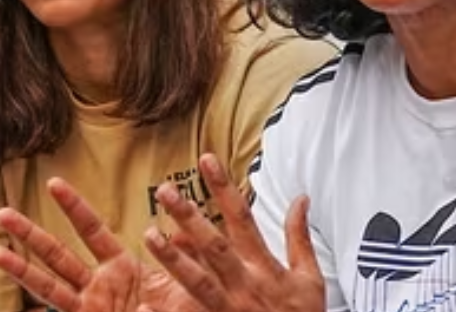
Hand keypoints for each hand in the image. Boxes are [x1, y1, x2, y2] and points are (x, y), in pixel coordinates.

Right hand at [0, 178, 203, 311]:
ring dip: (21, 270)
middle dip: (30, 234)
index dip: (73, 207)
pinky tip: (24, 302)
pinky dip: (38, 305)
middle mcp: (99, 287)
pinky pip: (60, 311)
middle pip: (57, 254)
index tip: (54, 182)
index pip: (92, 230)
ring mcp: (91, 309)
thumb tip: (180, 230)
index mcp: (122, 269)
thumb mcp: (188, 281)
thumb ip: (183, 257)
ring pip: (49, 287)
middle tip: (1, 211)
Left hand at [143, 154, 324, 311]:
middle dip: (190, 217)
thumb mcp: (310, 277)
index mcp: (265, 267)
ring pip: (197, 281)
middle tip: (166, 192)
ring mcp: (229, 308)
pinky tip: (145, 302)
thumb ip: (299, 236)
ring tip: (149, 236)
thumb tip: (300, 199)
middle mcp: (245, 285)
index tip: (207, 160)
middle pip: (214, 245)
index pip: (242, 218)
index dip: (224, 187)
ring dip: (172, 259)